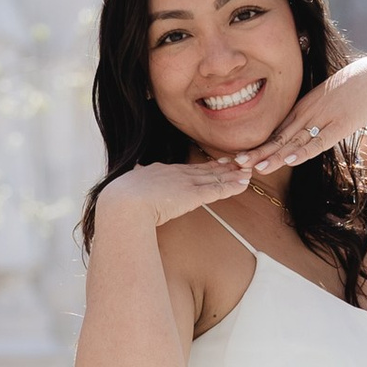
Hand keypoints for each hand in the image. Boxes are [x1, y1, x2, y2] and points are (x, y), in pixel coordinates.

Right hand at [98, 155, 258, 228]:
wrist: (122, 204)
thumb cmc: (118, 204)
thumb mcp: (123, 193)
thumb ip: (129, 191)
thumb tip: (123, 190)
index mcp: (156, 172)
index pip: (183, 170)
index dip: (199, 168)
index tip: (209, 165)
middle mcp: (173, 173)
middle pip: (202, 169)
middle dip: (221, 167)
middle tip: (236, 162)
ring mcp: (184, 183)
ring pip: (214, 178)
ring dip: (232, 175)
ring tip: (248, 172)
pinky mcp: (192, 195)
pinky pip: (217, 190)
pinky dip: (232, 186)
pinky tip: (244, 183)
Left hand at [241, 55, 366, 177]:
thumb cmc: (352, 90)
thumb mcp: (325, 103)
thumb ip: (312, 117)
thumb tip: (301, 133)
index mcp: (303, 109)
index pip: (277, 131)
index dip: (259, 145)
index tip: (242, 157)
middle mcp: (308, 114)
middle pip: (279, 137)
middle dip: (259, 152)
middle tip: (237, 164)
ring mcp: (323, 119)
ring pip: (295, 141)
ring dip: (275, 155)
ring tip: (256, 167)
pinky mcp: (340, 125)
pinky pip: (319, 141)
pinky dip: (304, 151)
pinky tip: (291, 160)